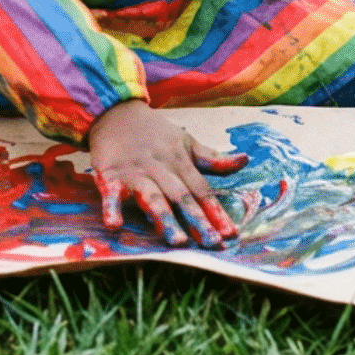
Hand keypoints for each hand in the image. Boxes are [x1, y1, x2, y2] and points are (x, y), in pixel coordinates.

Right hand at [87, 100, 246, 247]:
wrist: (115, 111)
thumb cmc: (153, 132)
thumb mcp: (185, 142)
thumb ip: (212, 159)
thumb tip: (245, 161)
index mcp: (180, 163)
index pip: (202, 191)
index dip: (217, 213)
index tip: (231, 235)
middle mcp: (160, 169)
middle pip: (181, 198)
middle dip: (198, 221)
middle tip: (212, 244)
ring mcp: (135, 173)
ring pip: (153, 198)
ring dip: (165, 219)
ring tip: (177, 241)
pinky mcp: (109, 175)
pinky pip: (110, 194)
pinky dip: (111, 209)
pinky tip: (114, 226)